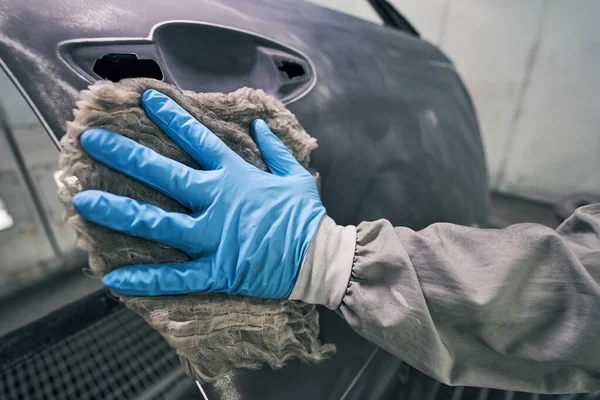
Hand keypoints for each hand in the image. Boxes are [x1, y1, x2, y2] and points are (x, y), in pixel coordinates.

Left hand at [72, 89, 325, 298]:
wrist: (317, 258)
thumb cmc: (305, 215)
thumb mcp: (294, 174)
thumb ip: (274, 149)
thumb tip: (258, 125)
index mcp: (235, 176)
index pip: (198, 140)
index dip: (171, 117)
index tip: (146, 99)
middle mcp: (217, 202)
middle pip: (164, 176)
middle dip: (126, 155)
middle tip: (92, 141)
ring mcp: (213, 237)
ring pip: (158, 224)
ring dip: (119, 212)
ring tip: (84, 202)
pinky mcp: (216, 270)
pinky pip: (176, 278)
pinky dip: (146, 280)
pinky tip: (113, 279)